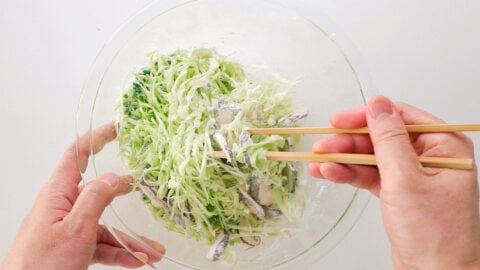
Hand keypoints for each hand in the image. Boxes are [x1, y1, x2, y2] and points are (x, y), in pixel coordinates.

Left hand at [1, 123, 164, 269]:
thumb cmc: (40, 268)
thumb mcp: (75, 230)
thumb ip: (95, 200)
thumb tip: (114, 177)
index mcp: (57, 195)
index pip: (76, 156)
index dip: (96, 139)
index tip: (116, 129)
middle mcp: (62, 209)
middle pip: (98, 195)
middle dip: (124, 197)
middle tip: (142, 186)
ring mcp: (67, 230)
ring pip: (104, 225)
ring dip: (129, 238)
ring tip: (152, 250)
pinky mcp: (71, 248)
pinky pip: (100, 244)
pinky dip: (120, 252)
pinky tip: (136, 260)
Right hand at [309, 96, 479, 269]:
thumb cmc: (436, 236)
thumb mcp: (406, 181)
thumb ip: (389, 140)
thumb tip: (378, 105)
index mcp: (444, 147)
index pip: (400, 118)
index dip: (366, 118)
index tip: (339, 121)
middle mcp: (429, 157)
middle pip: (381, 138)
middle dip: (349, 143)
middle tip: (323, 146)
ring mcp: (412, 175)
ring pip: (371, 157)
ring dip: (343, 159)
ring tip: (318, 162)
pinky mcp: (397, 192)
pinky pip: (369, 175)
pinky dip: (349, 174)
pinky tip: (329, 173)